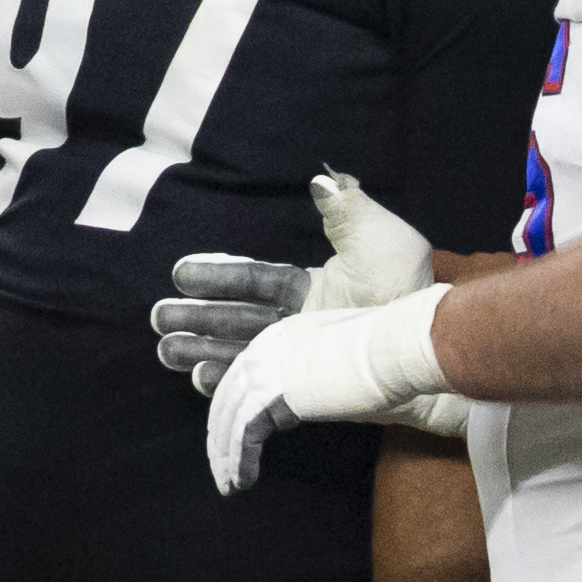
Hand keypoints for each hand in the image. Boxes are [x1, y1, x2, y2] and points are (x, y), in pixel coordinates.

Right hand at [153, 171, 433, 394]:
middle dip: (197, 320)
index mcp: (312, 291)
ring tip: (168, 351)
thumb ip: (345, 209)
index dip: (218, 278)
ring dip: (200, 355)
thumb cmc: (406, 289)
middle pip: (236, 323)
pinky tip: (201, 385)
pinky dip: (227, 396)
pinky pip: (255, 401)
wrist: (422, 340)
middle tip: (159, 319)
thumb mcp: (376, 237)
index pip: (255, 283)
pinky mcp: (298, 395)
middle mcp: (299, 328)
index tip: (181, 274)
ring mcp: (298, 364)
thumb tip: (322, 180)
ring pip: (236, 359)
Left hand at [207, 286, 454, 493]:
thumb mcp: (344, 370)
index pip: (246, 375)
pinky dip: (238, 460)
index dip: (236, 409)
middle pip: (230, 395)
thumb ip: (319, 387)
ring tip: (229, 484)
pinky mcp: (271, 393)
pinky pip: (243, 433)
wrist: (397, 348)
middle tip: (221, 466)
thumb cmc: (389, 359)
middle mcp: (267, 347)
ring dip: (226, 455)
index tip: (234, 437)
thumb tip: (308, 415)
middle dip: (222, 434)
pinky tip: (241, 481)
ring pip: (230, 417)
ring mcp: (266, 368)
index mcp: (283, 336)